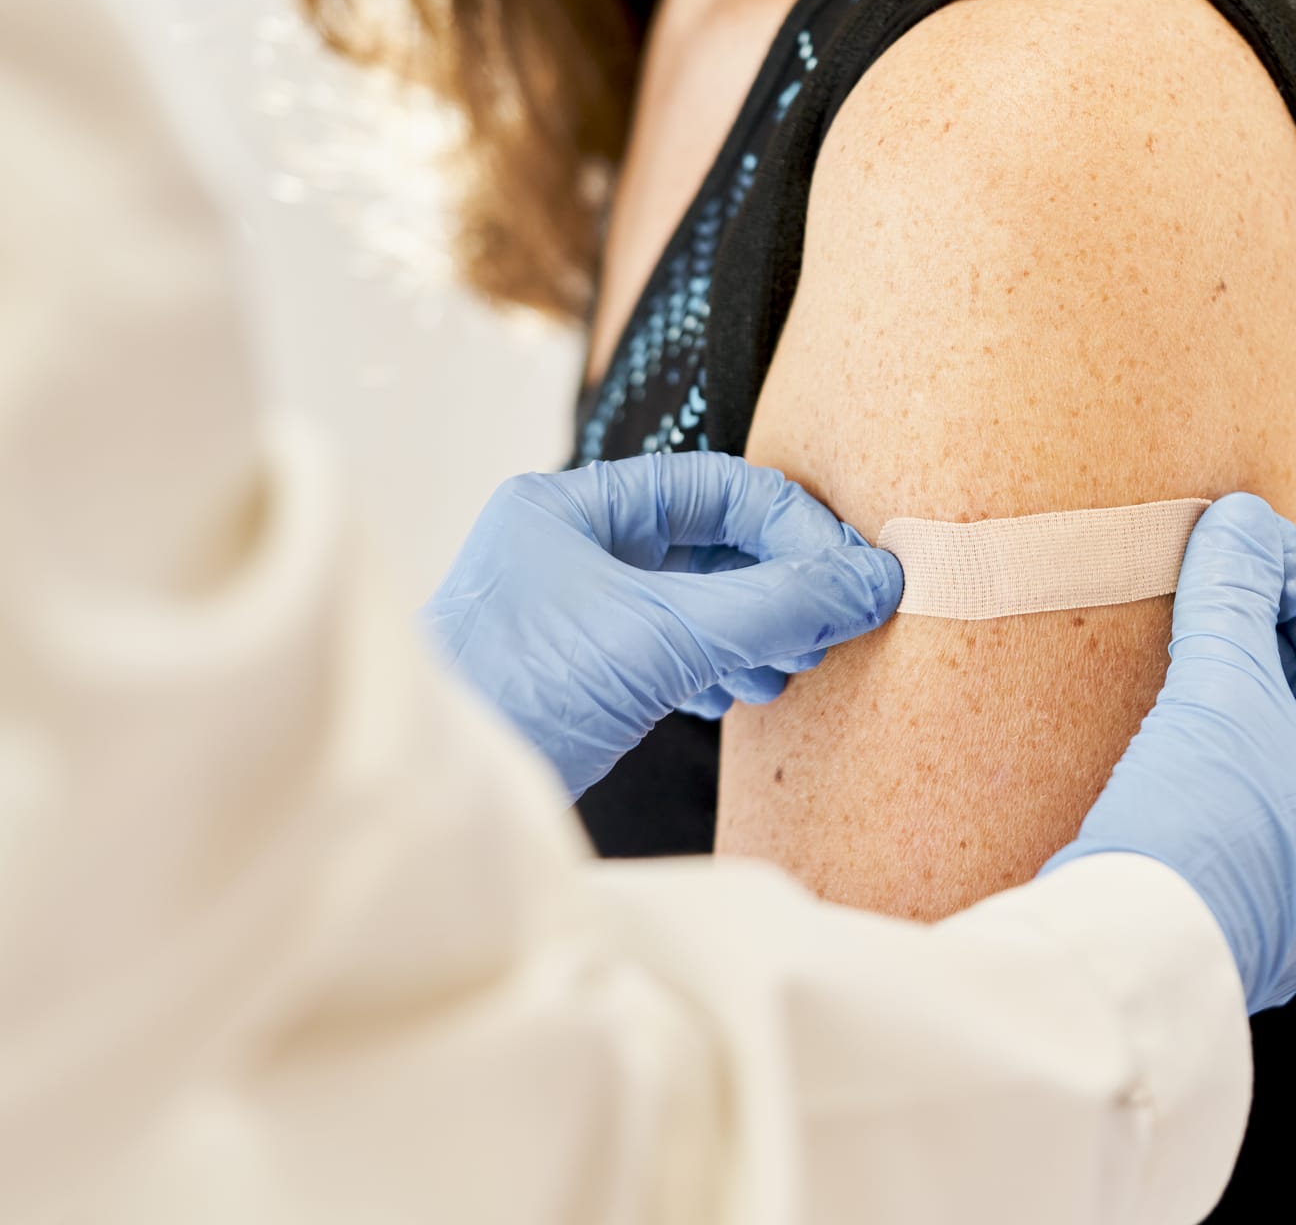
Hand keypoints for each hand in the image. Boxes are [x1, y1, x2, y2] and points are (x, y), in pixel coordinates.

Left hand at [422, 454, 902, 799]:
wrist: (425, 807)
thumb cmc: (514, 698)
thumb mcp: (663, 638)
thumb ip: (774, 605)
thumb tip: (870, 582)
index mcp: (568, 508)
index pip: (713, 487)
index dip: (794, 528)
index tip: (854, 577)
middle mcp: (565, 550)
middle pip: (708, 544)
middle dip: (780, 584)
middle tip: (834, 624)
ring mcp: (567, 616)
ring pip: (692, 601)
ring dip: (756, 630)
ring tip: (797, 664)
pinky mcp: (575, 678)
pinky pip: (669, 652)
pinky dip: (718, 667)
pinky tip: (743, 693)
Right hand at [1043, 493, 1295, 1014]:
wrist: (1120, 959)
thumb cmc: (1198, 826)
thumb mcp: (1222, 693)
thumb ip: (1235, 598)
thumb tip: (1240, 517)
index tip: (1249, 546)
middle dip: (1271, 644)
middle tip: (1216, 582)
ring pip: (1279, 767)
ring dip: (1238, 699)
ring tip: (1185, 641)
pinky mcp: (1233, 919)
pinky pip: (1238, 813)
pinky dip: (1211, 756)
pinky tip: (1159, 723)